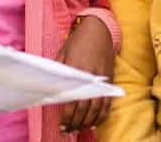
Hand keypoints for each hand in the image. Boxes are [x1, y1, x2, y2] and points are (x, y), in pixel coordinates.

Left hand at [56, 16, 114, 133]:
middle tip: (68, 131)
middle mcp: (90, 76)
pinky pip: (107, 102)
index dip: (67, 114)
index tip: (62, 124)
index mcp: (76, 69)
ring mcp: (102, 79)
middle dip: (76, 122)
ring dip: (88, 122)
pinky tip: (94, 122)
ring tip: (79, 129)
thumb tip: (51, 88)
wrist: (99, 30)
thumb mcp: (63, 52)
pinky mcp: (110, 80)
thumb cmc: (77, 40)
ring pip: (97, 108)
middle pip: (85, 107)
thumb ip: (59, 71)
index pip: (73, 98)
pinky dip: (102, 115)